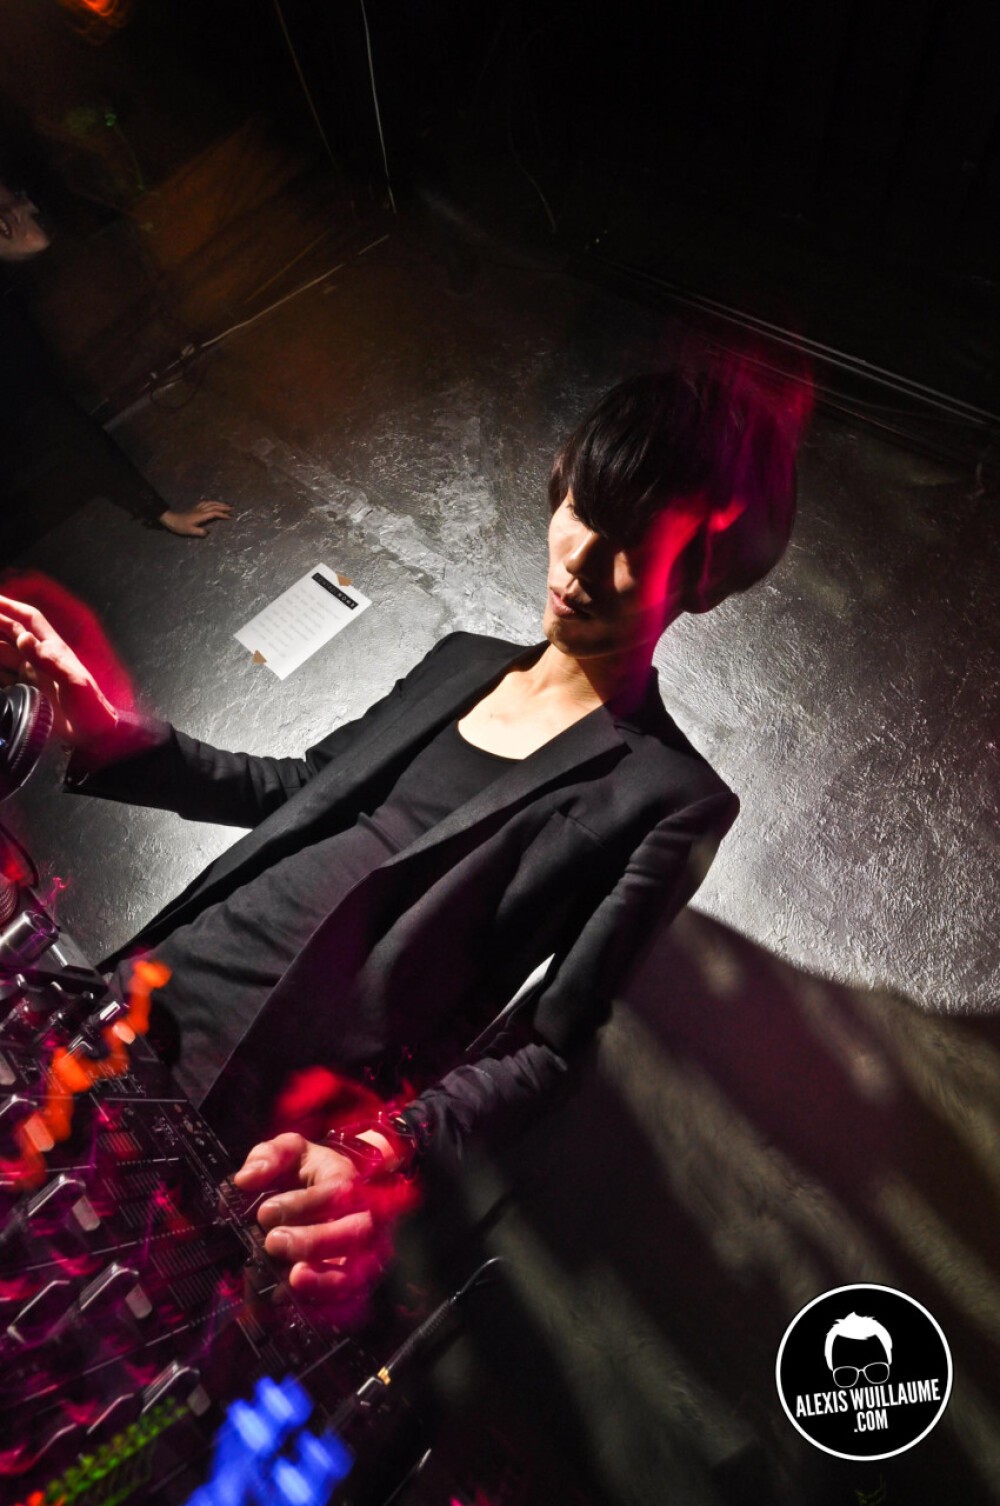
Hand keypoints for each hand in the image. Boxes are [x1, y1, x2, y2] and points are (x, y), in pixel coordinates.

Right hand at [0, 595, 118, 748]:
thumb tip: (23, 637)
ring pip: (3, 654)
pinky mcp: (27, 694)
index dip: (9, 605)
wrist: (96, 736)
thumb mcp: (73, 681)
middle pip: (9, 634)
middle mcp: (40, 659)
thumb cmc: (91, 708)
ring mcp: (32, 676)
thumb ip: (48, 659)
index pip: (28, 619)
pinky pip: (3, 677)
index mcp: (53, 649)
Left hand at [158, 500, 233, 536]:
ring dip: (219, 503)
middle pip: (214, 506)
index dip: (222, 515)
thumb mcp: (189, 531)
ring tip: (226, 505)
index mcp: (200, 516)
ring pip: (210, 503)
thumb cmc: (180, 526)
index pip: (214, 513)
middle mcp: (200, 510)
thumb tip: (208, 532)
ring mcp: (198, 508)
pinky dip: (212, 502)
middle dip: (223, 507)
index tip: (230, 517)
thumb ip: (199, 532)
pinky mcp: (195, 508)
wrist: (171, 519)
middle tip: (232, 508)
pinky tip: (214, 503)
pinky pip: (206, 502)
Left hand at [232, 1132, 416, 1325]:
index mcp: (349, 1181)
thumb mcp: (291, 1151)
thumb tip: (246, 1179)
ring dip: (324, 1281)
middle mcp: (367, 1219)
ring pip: (358, 1273)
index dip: (304, 1204)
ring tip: (290, 1281)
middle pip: (356, 1233)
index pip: (339, 1192)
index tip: (265, 1212)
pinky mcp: (358, 1284)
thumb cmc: (312, 1175)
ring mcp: (367, 1255)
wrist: (342, 1194)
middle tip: (274, 1242)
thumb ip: (268, 1157)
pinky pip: (351, 1304)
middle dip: (314, 1241)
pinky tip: (296, 1305)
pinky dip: (324, 1309)